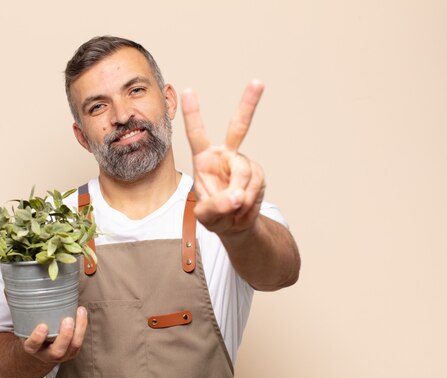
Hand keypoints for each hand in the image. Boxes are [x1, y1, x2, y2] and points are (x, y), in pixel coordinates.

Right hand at [22, 306, 87, 363]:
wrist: (40, 349)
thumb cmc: (31, 331)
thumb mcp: (22, 324)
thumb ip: (16, 308)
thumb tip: (8, 288)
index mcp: (31, 348)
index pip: (32, 346)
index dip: (37, 338)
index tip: (42, 326)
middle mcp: (47, 355)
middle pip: (57, 352)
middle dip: (64, 336)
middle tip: (67, 320)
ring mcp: (62, 354)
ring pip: (73, 346)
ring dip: (79, 329)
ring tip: (80, 311)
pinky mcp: (73, 350)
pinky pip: (80, 341)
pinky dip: (82, 326)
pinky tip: (81, 311)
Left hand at [181, 80, 265, 235]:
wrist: (235, 225)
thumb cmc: (214, 214)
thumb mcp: (206, 216)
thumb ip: (215, 207)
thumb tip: (235, 197)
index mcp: (204, 160)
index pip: (197, 134)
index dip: (193, 114)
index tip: (188, 91)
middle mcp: (225, 156)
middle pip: (239, 127)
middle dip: (249, 104)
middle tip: (258, 82)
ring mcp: (243, 163)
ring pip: (244, 171)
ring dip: (239, 193)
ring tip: (233, 207)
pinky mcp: (257, 173)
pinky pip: (255, 183)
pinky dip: (249, 199)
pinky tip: (243, 206)